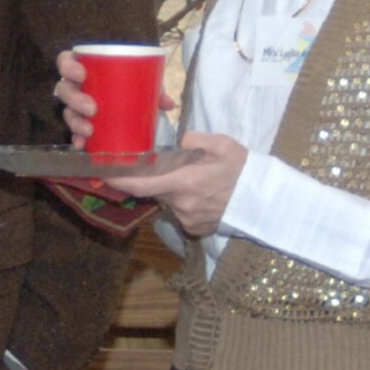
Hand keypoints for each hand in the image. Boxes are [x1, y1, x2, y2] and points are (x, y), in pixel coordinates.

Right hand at [54, 49, 176, 146]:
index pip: (66, 61)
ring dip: (75, 122)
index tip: (82, 75)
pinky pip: (73, 131)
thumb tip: (169, 104)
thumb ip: (155, 87)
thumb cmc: (130, 79)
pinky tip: (81, 145)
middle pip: (65, 89)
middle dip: (75, 99)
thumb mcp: (143, 79)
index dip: (68, 67)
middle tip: (92, 108)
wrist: (131, 94)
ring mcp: (76, 105)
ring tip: (89, 130)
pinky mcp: (80, 123)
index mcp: (84, 67)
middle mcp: (75, 85)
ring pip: (67, 111)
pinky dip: (76, 138)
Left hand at [103, 130, 246, 235]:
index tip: (104, 174)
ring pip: (171, 202)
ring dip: (177, 192)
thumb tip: (179, 140)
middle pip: (156, 191)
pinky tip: (205, 197)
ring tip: (201, 182)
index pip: (140, 185)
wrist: (266, 199)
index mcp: (183, 182)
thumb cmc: (243, 169)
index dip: (119, 180)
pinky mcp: (197, 229)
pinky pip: (183, 214)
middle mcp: (181, 204)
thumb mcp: (221, 144)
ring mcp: (189, 219)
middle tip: (178, 168)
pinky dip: (188, 204)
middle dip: (159, 179)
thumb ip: (194, 140)